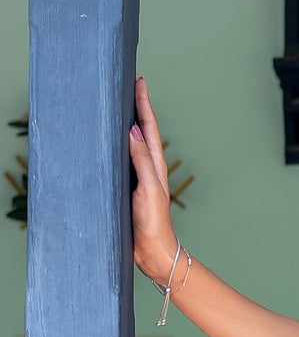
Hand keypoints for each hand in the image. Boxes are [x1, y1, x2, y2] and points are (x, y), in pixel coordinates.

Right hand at [128, 77, 178, 283]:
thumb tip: (133, 131)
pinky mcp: (125, 188)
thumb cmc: (154, 224)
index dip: (143, 104)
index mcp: (155, 165)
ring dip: (124, 123)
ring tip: (115, 104)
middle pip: (139, 130)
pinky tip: (105, 141)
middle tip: (127, 83)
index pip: (148, 127)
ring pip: (128, 143)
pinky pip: (118, 160)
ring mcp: (136, 178)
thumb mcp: (149, 189)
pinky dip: (113, 146)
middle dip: (134, 107)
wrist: (153, 254)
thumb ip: (141, 160)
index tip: (139, 82)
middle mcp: (146, 168)